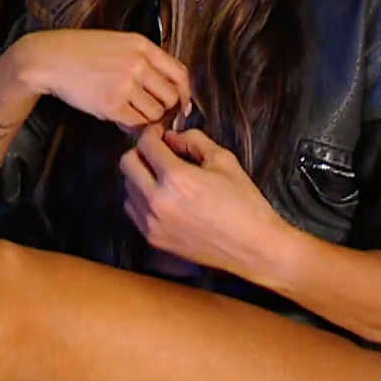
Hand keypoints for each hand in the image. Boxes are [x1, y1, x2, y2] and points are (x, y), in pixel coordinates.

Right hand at [11, 29, 192, 133]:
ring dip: (147, 119)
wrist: (49, 59)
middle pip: (171, 97)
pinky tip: (121, 120)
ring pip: (156, 113)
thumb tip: (167, 87)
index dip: (185, 93)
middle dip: (166, 109)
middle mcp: (138, 64)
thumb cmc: (81, 51)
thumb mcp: (118, 43)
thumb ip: (143, 59)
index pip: (180, 73)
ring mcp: (126, 85)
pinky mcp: (111, 104)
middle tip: (154, 115)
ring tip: (132, 115)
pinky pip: (136, 124)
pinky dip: (133, 127)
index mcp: (142, 46)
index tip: (182, 104)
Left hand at [120, 126, 292, 278]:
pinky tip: (160, 198)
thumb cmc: (244, 203)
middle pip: (127, 163)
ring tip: (160, 176)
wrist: (254, 247)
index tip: (160, 133)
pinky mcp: (153, 239)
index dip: (152, 133)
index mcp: (176, 178)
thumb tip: (171, 137)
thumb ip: (193, 141)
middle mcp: (156, 200)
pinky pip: (133, 211)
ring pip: (127, 188)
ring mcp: (151, 223)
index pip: (145, 144)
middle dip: (140, 152)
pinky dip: (140, 199)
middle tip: (158, 152)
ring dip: (139, 176)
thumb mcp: (224, 160)